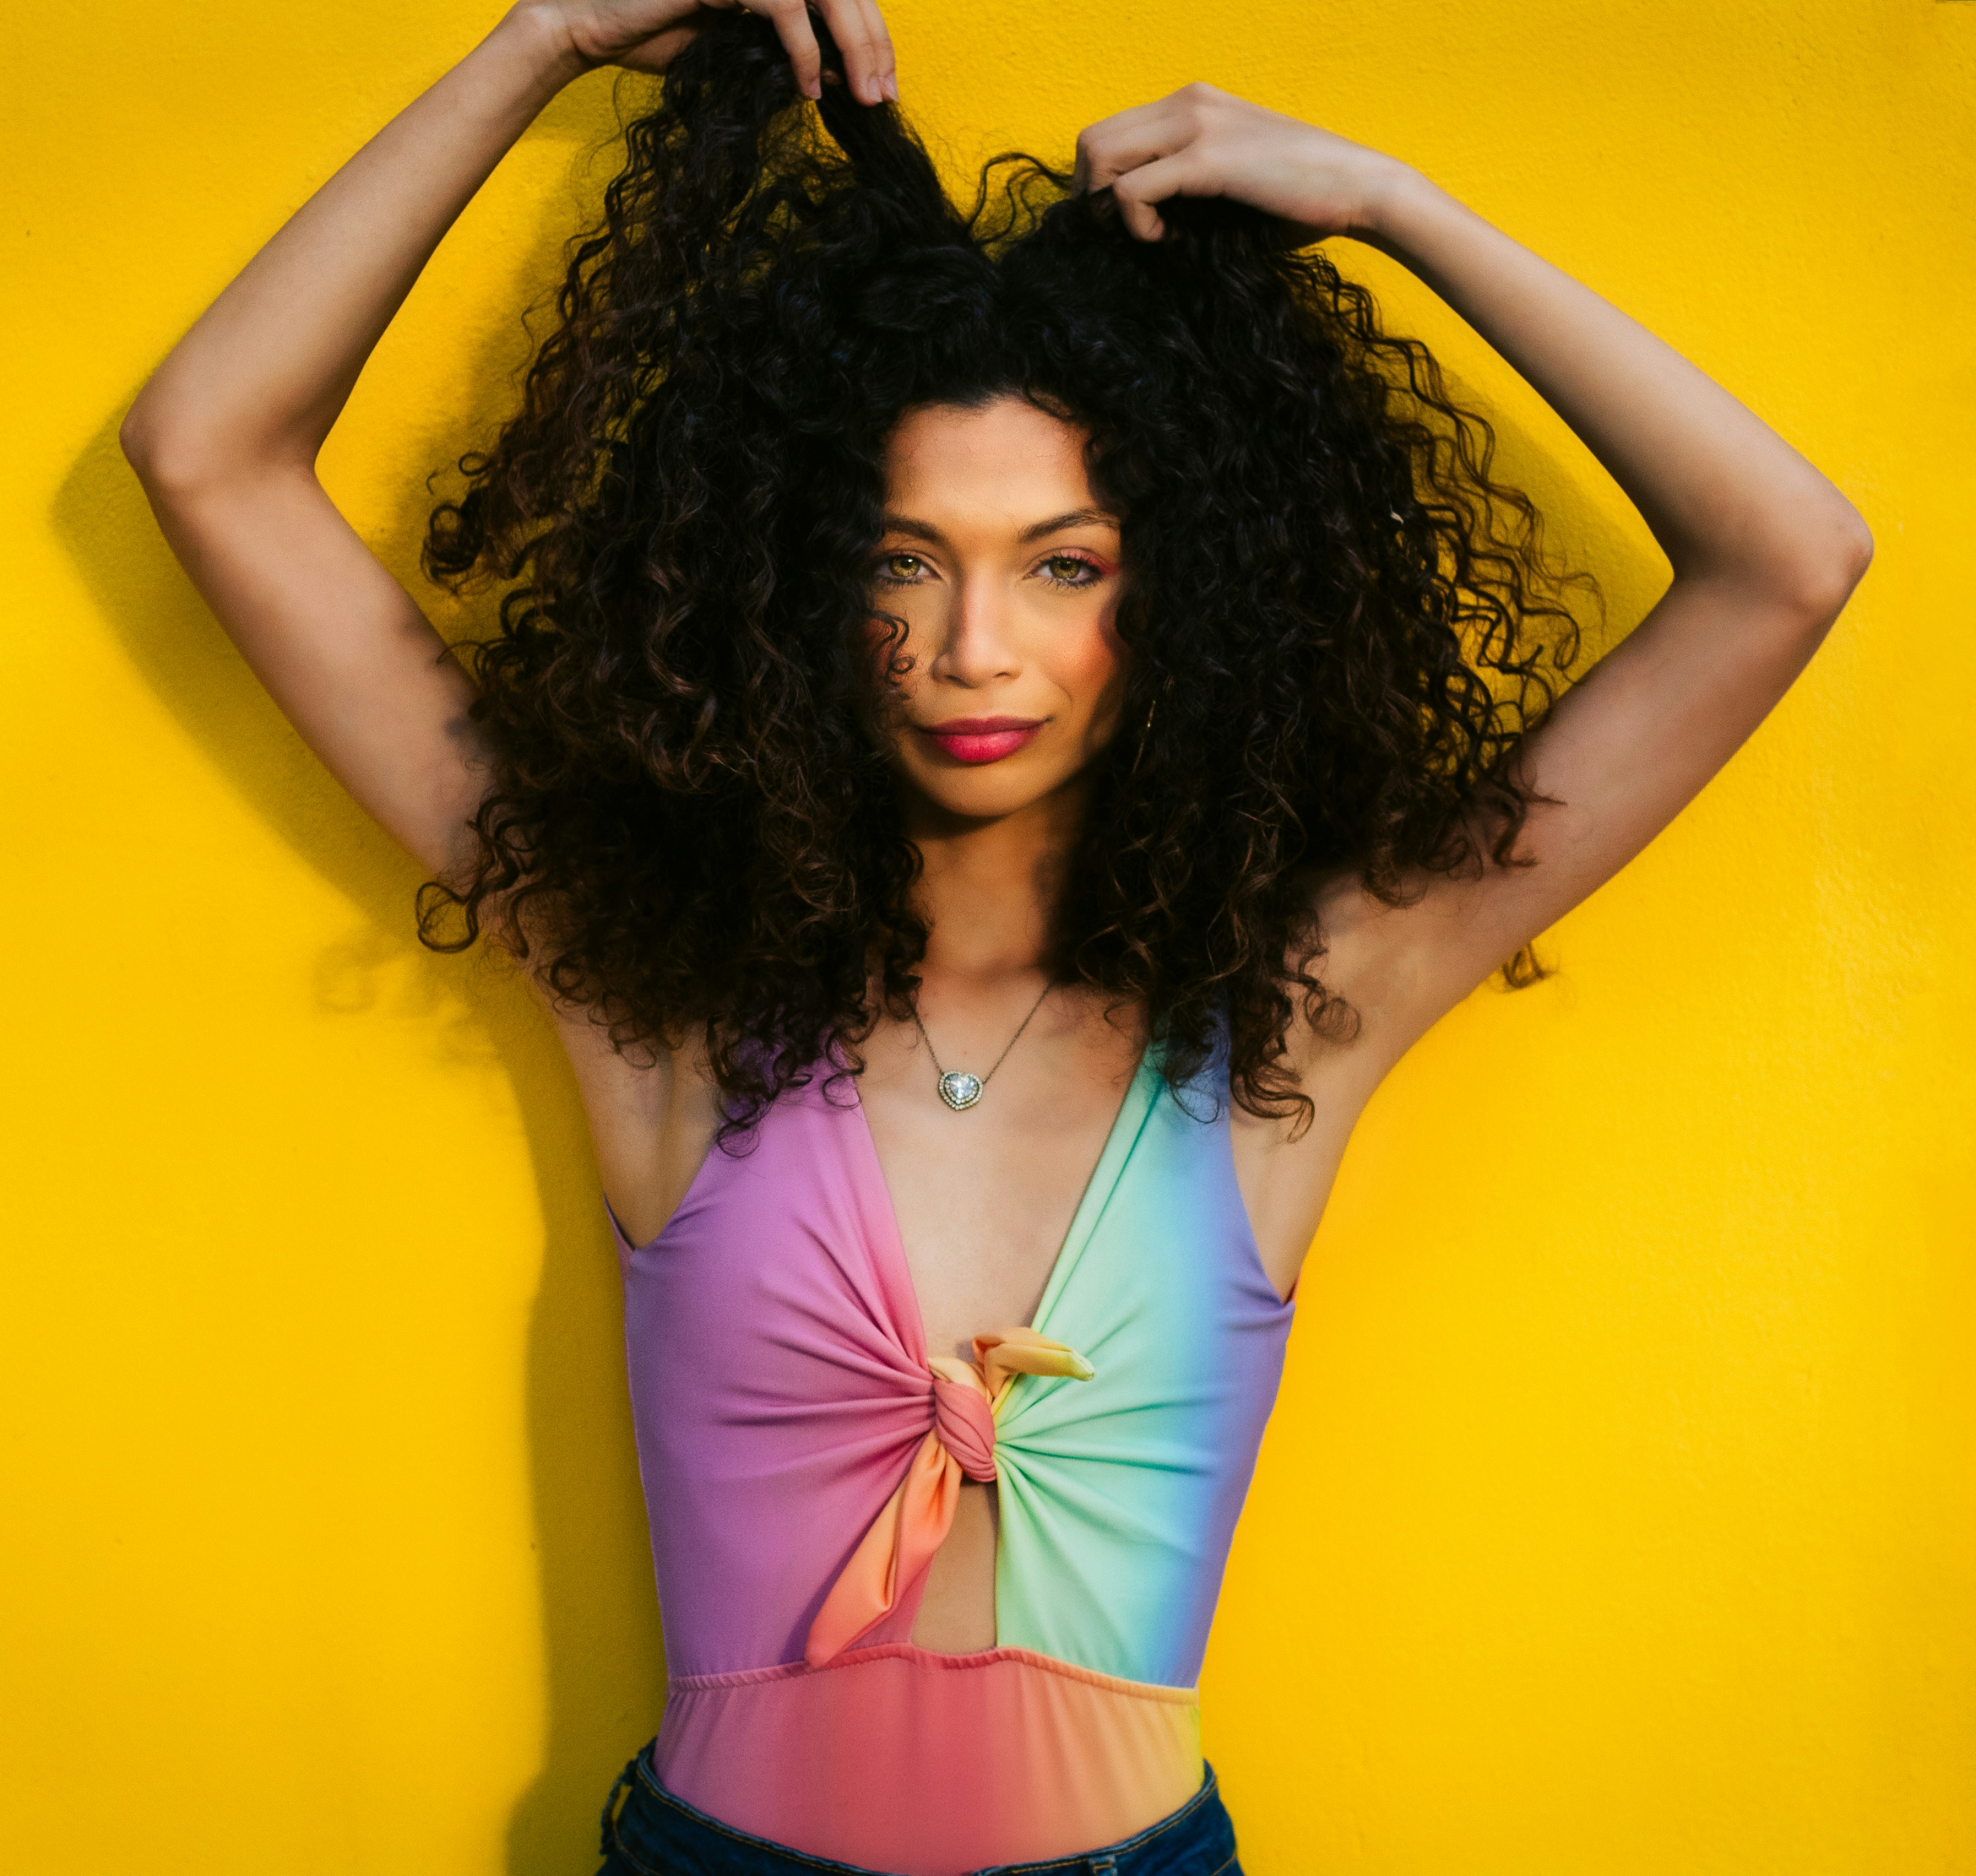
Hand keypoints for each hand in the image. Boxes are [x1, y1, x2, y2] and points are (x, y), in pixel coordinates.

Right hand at [535, 0, 896, 102]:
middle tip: (882, 97)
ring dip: (853, 44)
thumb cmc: (654, 36)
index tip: (883, 88)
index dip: (871, 37)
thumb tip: (839, 74)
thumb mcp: (738, 54)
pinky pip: (783, 5)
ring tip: (861, 96)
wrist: (591, 27)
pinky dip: (804, 48)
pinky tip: (808, 89)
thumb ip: (788, 54)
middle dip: (873, 43)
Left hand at [1073, 83, 1408, 244]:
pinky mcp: (1206, 158)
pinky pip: (1131, 190)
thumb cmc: (1299, 196)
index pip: (1111, 131)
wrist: (1359, 187)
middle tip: (1122, 233)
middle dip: (1093, 195)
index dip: (1101, 181)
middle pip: (1093, 139)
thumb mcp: (1231, 176)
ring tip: (1147, 233)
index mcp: (1193, 103)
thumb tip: (1139, 216)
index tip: (1125, 220)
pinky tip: (1166, 239)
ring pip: (1101, 156)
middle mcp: (1188, 102)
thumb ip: (1185, 179)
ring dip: (1109, 206)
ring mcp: (1196, 124)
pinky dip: (1137, 224)